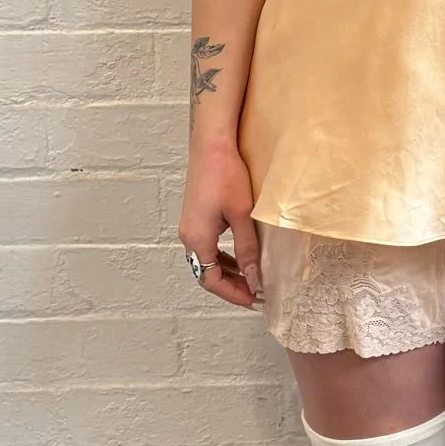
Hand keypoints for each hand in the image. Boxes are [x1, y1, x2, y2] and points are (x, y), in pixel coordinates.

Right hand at [178, 145, 262, 309]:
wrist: (212, 145)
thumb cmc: (227, 176)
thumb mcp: (243, 216)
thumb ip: (248, 249)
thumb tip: (254, 279)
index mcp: (197, 239)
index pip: (211, 280)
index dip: (233, 293)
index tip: (254, 300)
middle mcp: (188, 236)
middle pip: (206, 273)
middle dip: (231, 285)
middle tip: (256, 293)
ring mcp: (190, 226)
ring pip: (207, 260)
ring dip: (228, 271)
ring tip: (251, 279)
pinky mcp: (195, 217)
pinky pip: (208, 246)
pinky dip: (223, 256)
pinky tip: (240, 257)